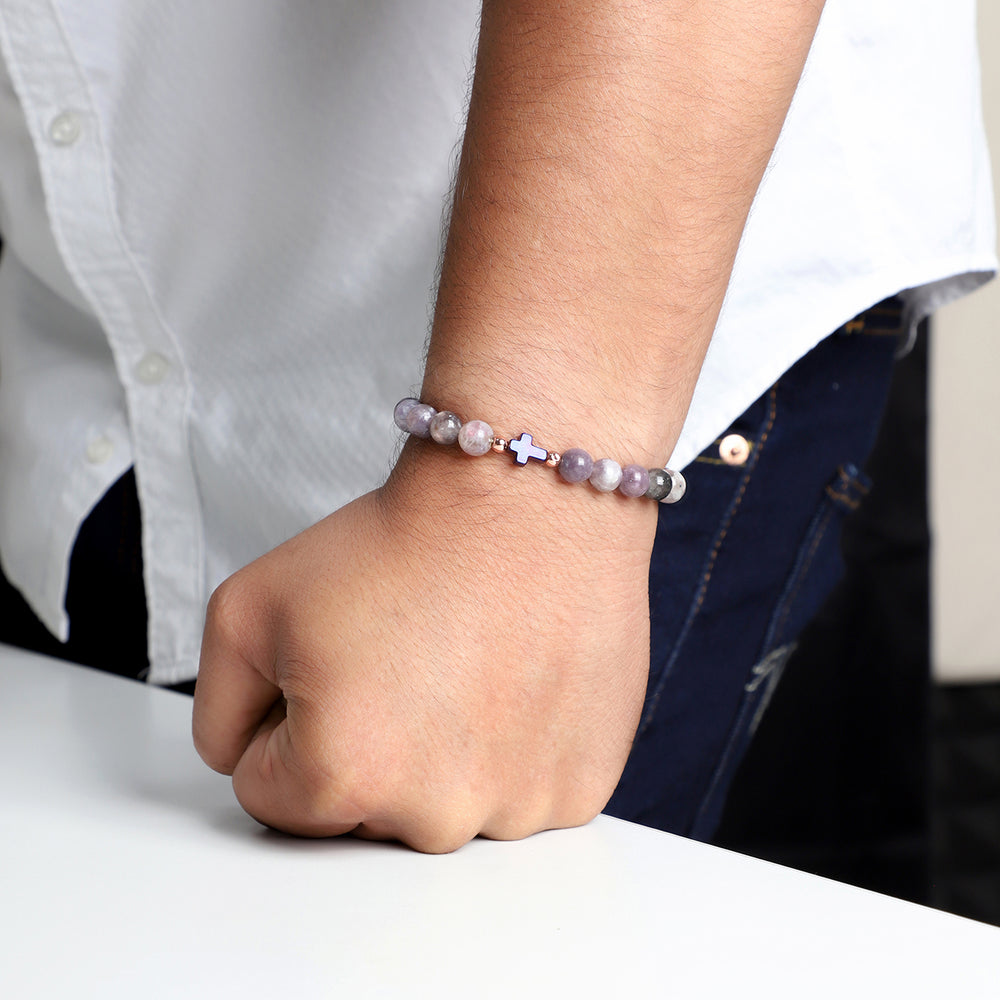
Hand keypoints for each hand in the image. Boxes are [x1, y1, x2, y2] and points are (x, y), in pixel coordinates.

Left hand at [192, 441, 656, 851]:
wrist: (526, 497)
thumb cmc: (410, 541)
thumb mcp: (246, 607)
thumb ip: (217, 710)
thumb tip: (244, 758)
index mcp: (342, 780)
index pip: (273, 794)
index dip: (291, 719)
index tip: (338, 664)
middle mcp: (435, 816)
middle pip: (364, 812)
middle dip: (370, 744)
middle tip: (406, 658)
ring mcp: (519, 807)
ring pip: (448, 804)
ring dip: (448, 749)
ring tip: (468, 662)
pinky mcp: (579, 785)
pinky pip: (521, 790)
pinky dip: (514, 746)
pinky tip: (515, 678)